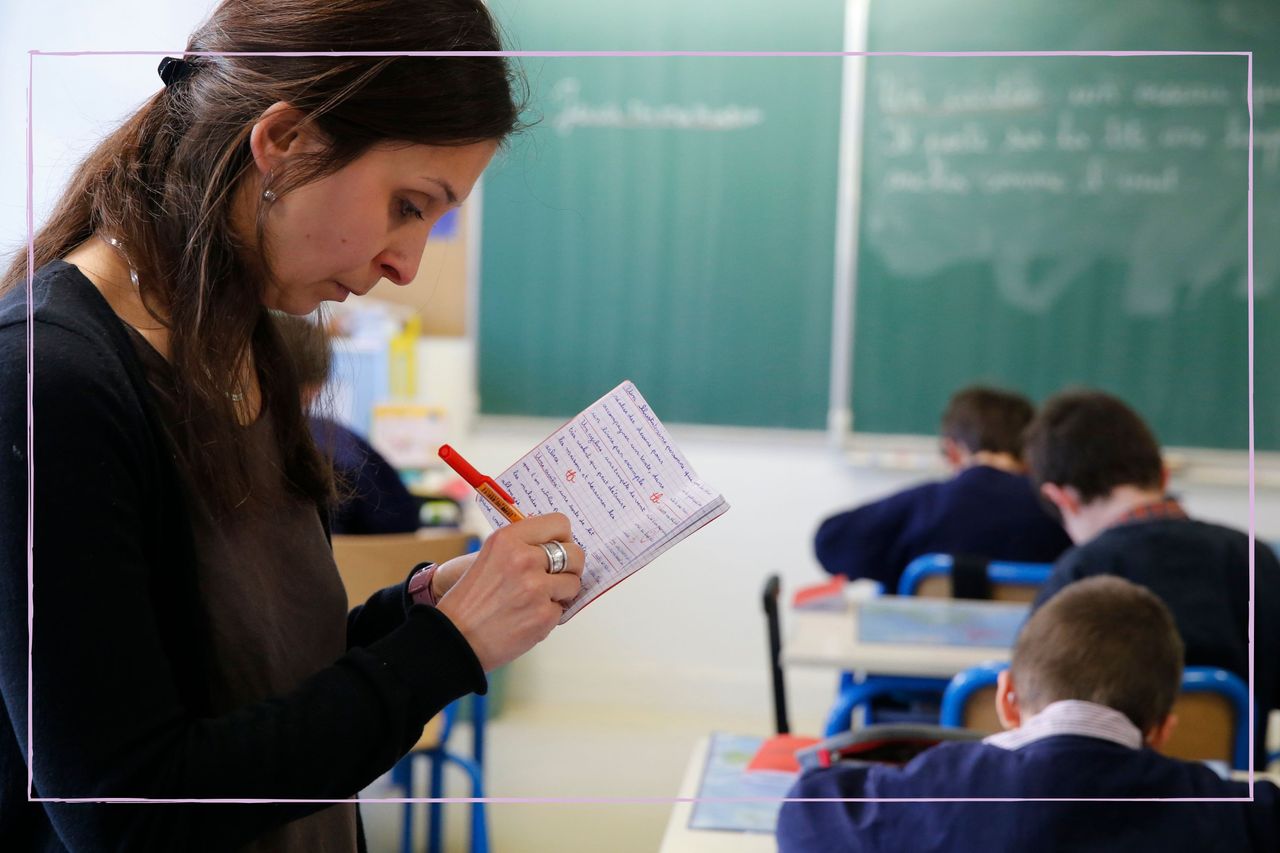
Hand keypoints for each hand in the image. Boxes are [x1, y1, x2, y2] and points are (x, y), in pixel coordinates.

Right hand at [436, 513, 583, 671]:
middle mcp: (524, 559)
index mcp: (508, 539)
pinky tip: (528, 617)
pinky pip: (562, 609)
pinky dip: (549, 615)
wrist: (456, 638)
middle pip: (575, 553)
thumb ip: (522, 547)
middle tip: (557, 576)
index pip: (559, 523)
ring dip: (561, 593)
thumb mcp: (490, 556)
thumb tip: (559, 544)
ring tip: (536, 599)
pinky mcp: (543, 615)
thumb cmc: (471, 599)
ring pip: (573, 583)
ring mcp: (536, 588)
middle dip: (571, 566)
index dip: (563, 537)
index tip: (560, 546)